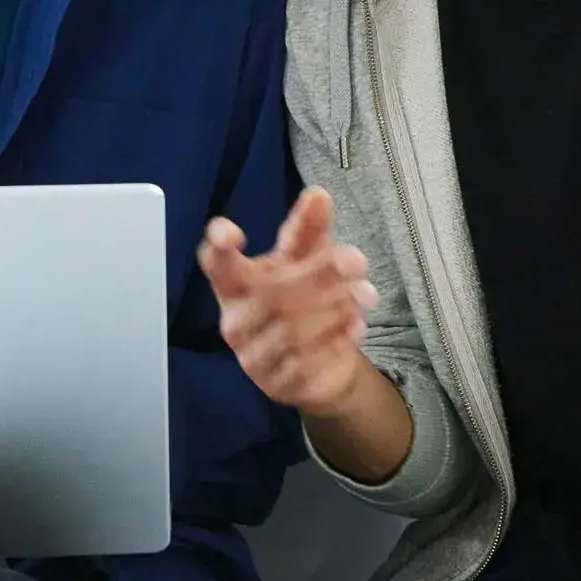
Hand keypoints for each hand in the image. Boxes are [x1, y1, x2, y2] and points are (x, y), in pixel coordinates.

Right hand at [199, 188, 376, 415]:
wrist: (321, 367)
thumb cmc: (305, 300)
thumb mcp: (307, 260)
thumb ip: (308, 229)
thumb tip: (318, 195)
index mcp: (234, 285)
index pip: (216, 265)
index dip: (217, 248)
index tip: (230, 233)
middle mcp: (235, 321)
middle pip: (273, 293)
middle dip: (319, 273)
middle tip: (354, 260)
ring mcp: (254, 358)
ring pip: (296, 329)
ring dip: (337, 306)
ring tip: (363, 295)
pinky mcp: (278, 385)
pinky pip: (310, 359)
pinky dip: (338, 338)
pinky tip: (355, 325)